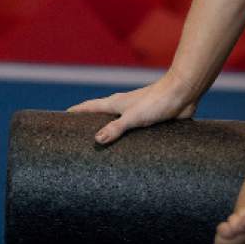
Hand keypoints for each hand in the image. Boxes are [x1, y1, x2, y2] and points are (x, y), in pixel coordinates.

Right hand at [68, 74, 197, 144]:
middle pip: (102, 116)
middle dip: (89, 126)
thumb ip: (116, 128)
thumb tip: (97, 140)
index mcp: (116, 103)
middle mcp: (125, 107)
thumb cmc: (158, 100)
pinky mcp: (151, 120)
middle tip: (74, 140)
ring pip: (119, 125)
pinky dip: (128, 139)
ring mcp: (138, 114)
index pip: (90, 107)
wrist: (185, 92)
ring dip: (111, 135)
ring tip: (100, 152)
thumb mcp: (134, 116)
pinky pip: (135, 132)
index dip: (75, 112)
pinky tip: (129, 152)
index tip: (60, 117)